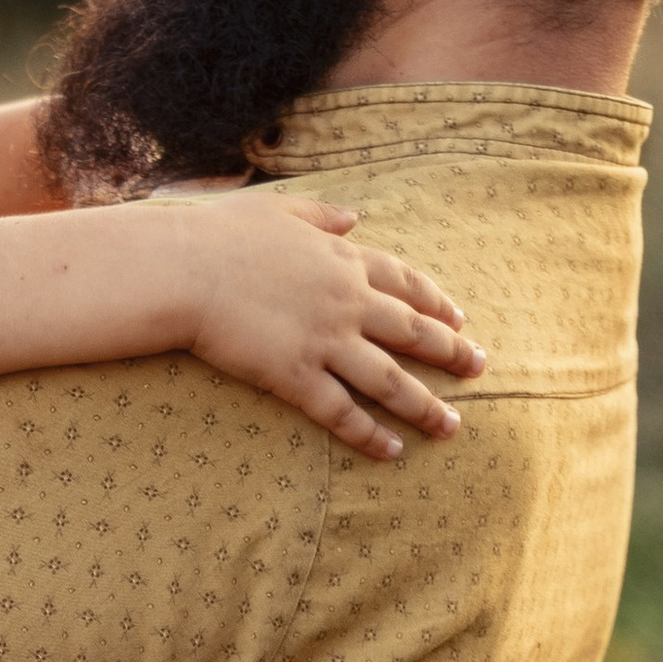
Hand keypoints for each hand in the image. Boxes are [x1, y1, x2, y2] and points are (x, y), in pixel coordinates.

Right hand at [183, 194, 483, 460]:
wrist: (182, 270)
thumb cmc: (219, 235)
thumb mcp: (278, 209)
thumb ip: (320, 214)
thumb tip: (353, 215)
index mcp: (342, 261)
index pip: (405, 284)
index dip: (436, 303)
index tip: (459, 319)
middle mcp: (346, 303)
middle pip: (412, 333)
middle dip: (452, 353)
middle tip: (480, 368)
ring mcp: (324, 342)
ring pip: (390, 381)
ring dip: (425, 406)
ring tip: (451, 426)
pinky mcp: (296, 377)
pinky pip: (342, 413)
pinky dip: (370, 434)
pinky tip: (392, 451)